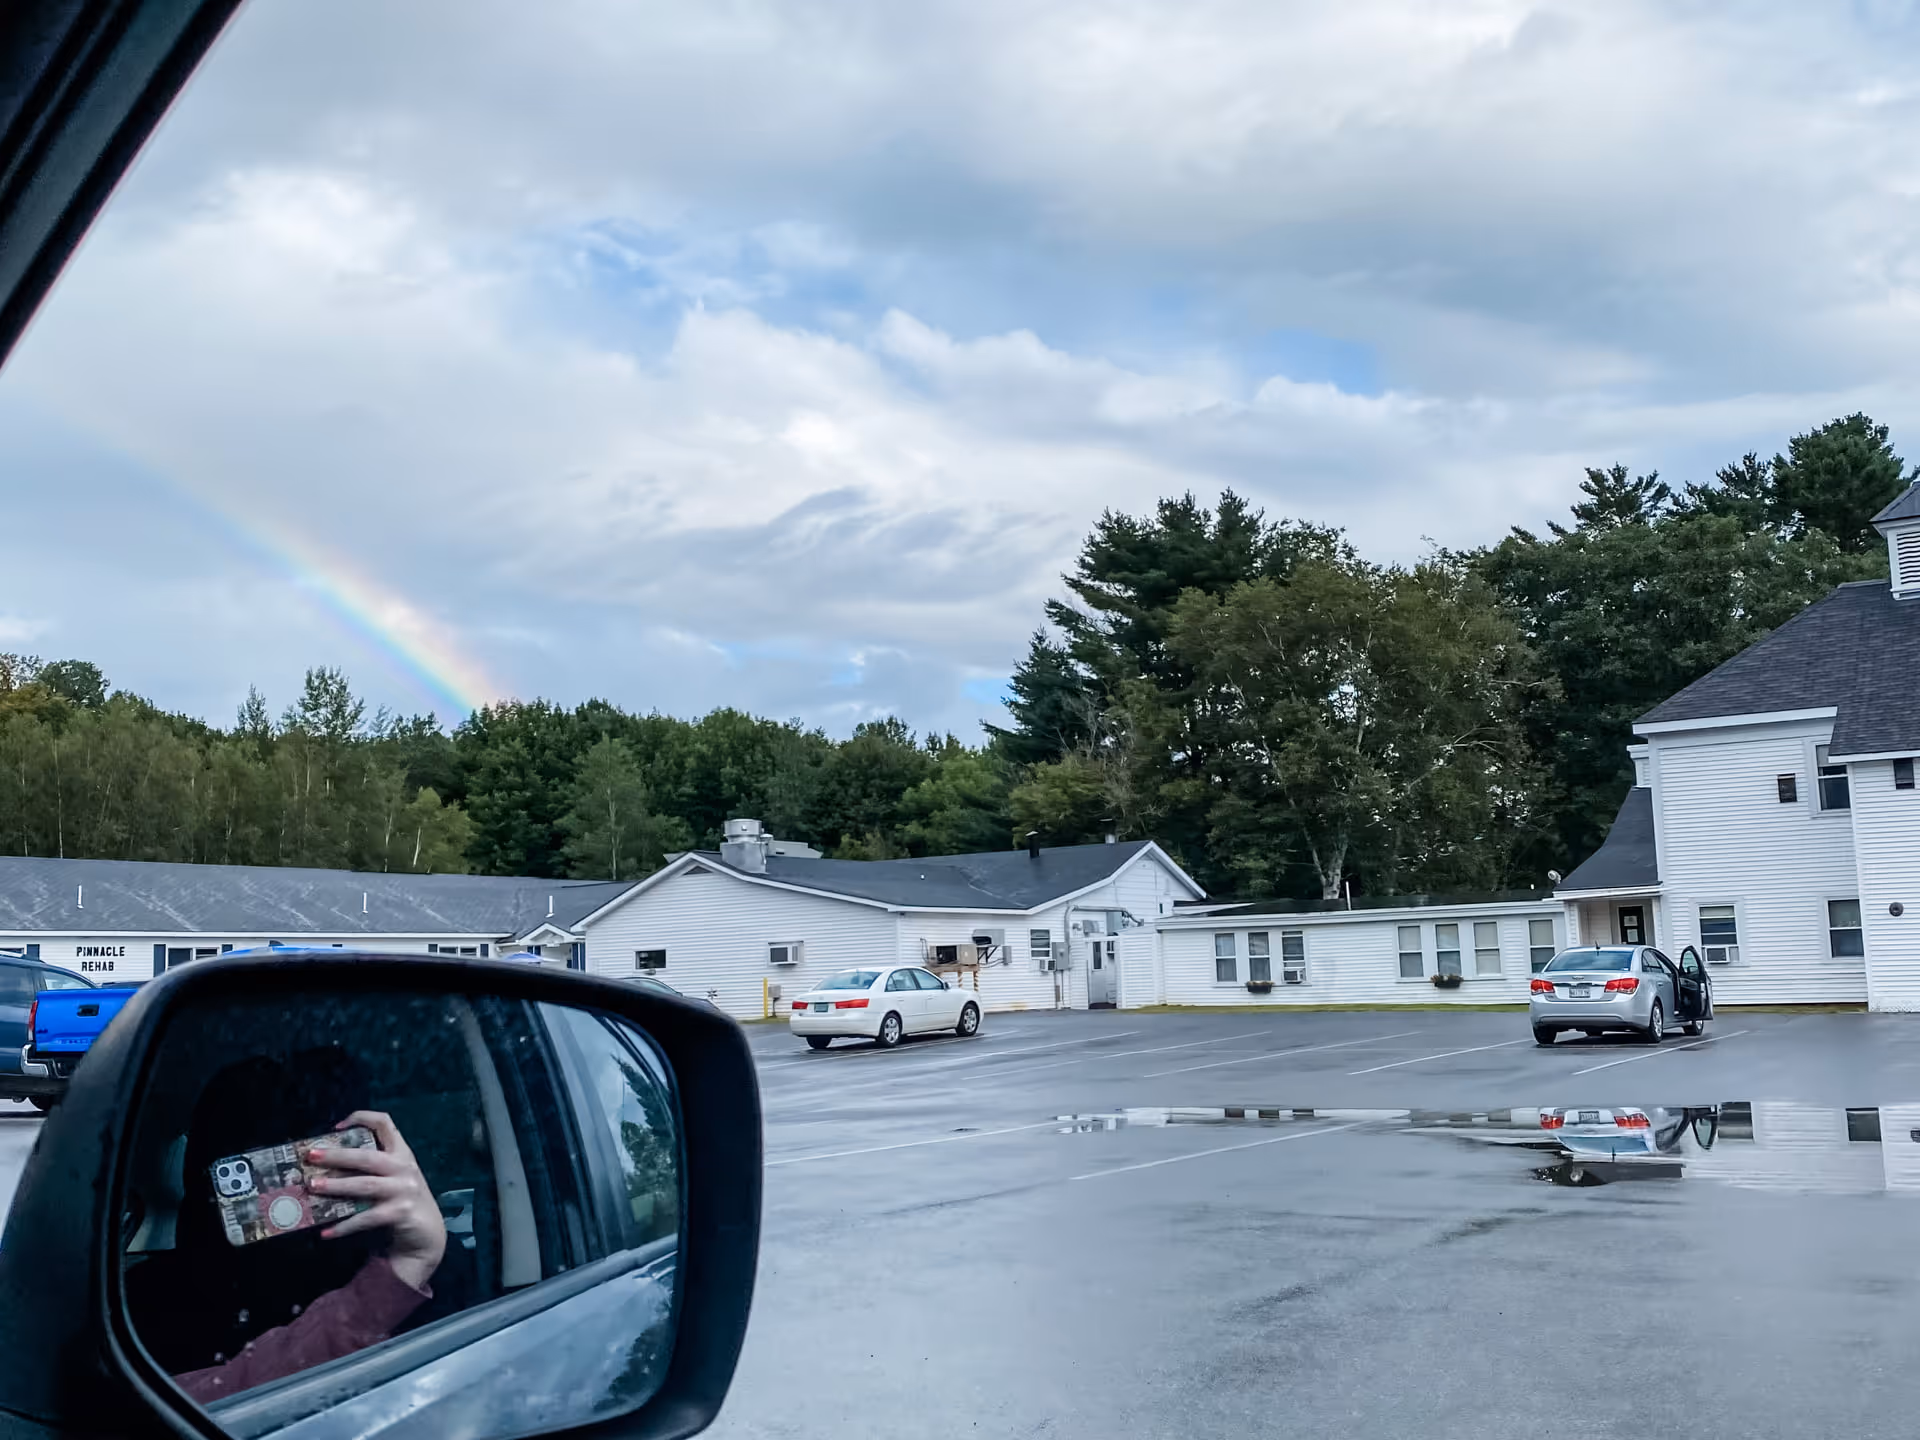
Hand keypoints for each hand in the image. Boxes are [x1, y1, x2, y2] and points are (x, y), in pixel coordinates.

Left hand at [307, 1110, 446, 1290]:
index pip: (385, 1124)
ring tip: (313, 1187)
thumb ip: (371, 1170)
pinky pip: (366, 1218)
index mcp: (401, 1153)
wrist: (427, 1235)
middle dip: (337, 1156)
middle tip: (312, 1156)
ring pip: (365, 1185)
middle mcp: (404, 1168)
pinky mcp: (400, 1213)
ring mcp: (404, 1190)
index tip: (337, 1127)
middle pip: (368, 1156)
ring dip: (336, 1186)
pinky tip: (326, 1232)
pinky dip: (344, 1226)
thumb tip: (326, 1169)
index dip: (362, 1118)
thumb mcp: (393, 1178)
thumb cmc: (401, 1201)